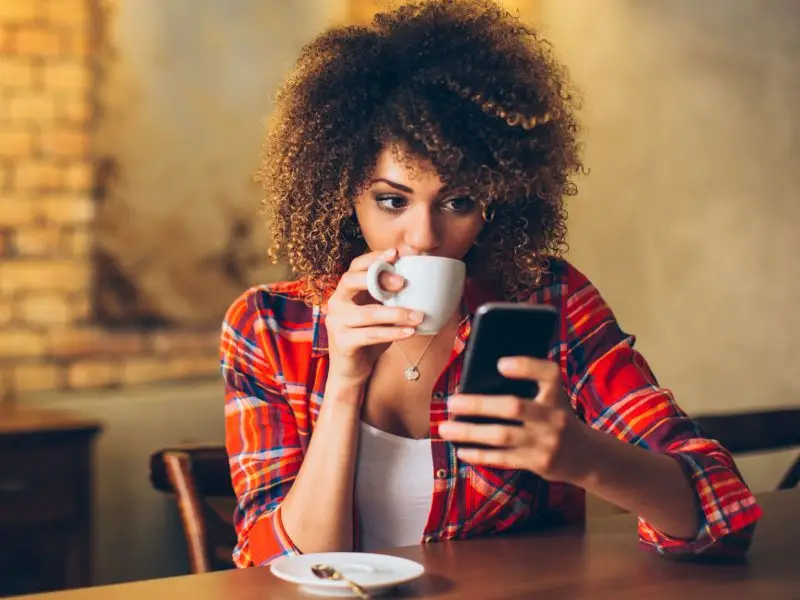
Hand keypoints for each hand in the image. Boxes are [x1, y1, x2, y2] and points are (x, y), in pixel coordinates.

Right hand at [325, 247, 423, 388]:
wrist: (353, 370)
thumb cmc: (369, 336)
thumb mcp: (380, 312)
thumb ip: (390, 296)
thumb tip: (421, 278)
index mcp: (346, 291)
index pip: (355, 266)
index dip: (374, 258)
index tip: (396, 253)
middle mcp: (336, 303)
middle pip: (350, 280)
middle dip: (378, 278)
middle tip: (403, 283)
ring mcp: (337, 323)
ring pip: (367, 313)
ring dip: (396, 313)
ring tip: (418, 316)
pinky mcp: (342, 342)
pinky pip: (370, 335)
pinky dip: (392, 333)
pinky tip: (410, 332)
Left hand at [438, 357, 591, 482]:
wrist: (585, 456)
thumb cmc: (556, 417)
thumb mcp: (553, 397)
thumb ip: (529, 386)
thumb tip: (480, 377)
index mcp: (557, 394)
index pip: (548, 374)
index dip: (525, 367)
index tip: (500, 364)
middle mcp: (554, 417)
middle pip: (514, 407)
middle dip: (479, 405)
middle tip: (452, 402)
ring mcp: (546, 442)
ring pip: (502, 436)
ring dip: (470, 432)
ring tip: (445, 428)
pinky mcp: (537, 463)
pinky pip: (503, 459)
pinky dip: (480, 454)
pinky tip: (461, 450)